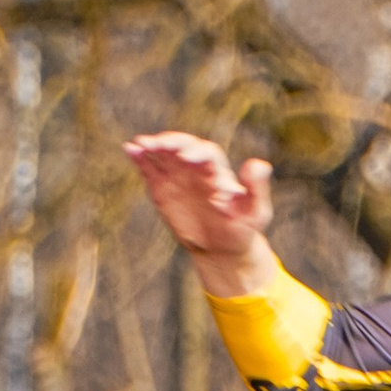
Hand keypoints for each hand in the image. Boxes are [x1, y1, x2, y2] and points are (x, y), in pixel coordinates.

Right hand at [124, 131, 276, 289]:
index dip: (196, 152)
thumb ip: (257, 188)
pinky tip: (130, 150)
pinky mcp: (162, 187)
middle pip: (182, 147)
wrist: (221, 247)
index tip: (188, 159)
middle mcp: (196, 168)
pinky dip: (140, 158)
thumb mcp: (256, 212)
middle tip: (158, 145)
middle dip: (171, 143)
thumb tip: (260, 164)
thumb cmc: (242, 228)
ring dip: (152, 147)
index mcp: (218, 171)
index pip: (206, 153)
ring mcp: (178, 176)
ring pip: (164, 155)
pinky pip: (150, 169)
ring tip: (139, 144)